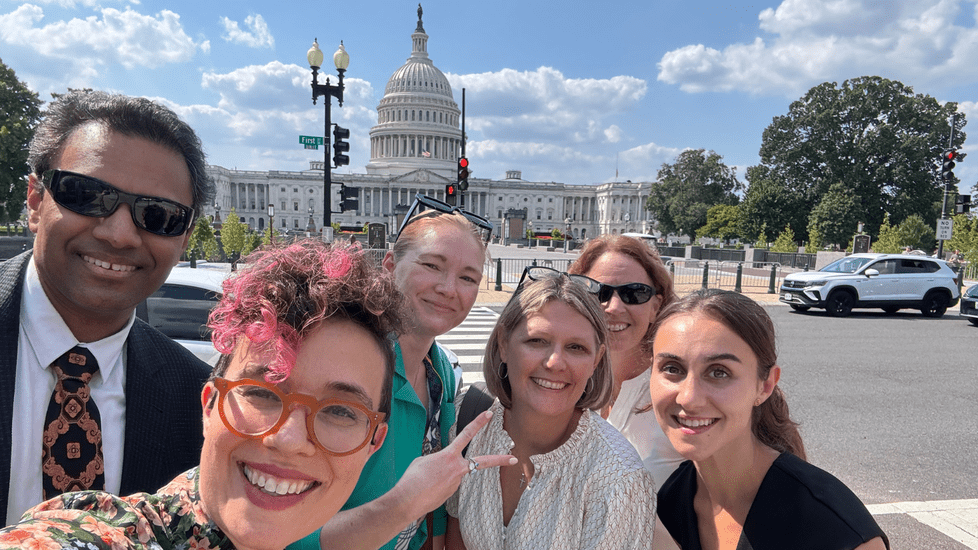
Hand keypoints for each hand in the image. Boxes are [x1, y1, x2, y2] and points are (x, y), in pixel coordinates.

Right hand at [390, 410, 515, 519]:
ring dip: (441, 476)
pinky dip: (438, 484)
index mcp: (449, 455)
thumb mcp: (423, 460)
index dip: (478, 422)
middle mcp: (457, 468)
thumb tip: (443, 465)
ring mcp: (456, 482)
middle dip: (499, 459)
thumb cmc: (412, 479)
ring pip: (453, 474)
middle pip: (482, 461)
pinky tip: (427, 489)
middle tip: (514, 458)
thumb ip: (438, 458)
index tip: (489, 414)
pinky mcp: (452, 493)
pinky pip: (446, 484)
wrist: (408, 500)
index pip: (466, 434)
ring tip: (425, 482)